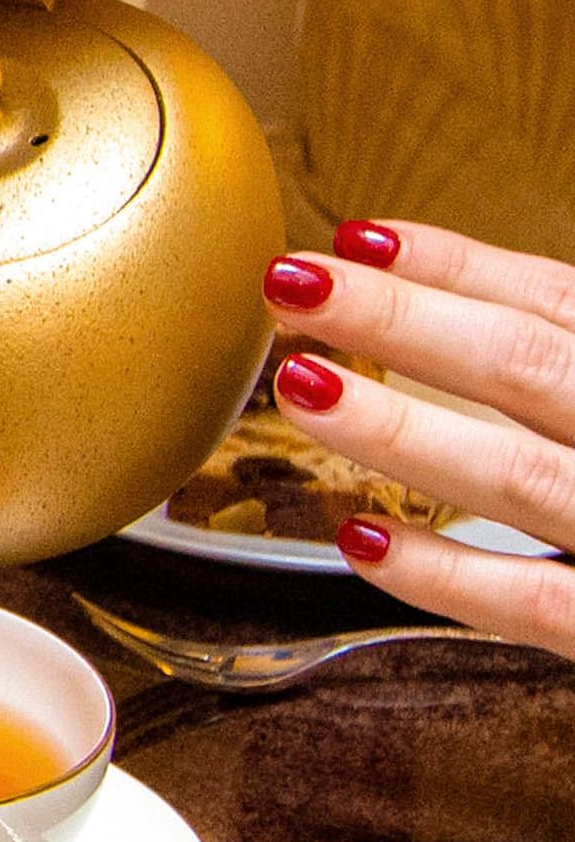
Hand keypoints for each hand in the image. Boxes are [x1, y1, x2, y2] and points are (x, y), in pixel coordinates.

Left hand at [260, 222, 574, 660]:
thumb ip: (569, 373)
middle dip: (404, 319)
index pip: (562, 304)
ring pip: (524, 476)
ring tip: (303, 386)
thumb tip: (466, 310)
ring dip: (404, 429)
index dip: (457, 267)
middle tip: (293, 282)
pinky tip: (363, 537)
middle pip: (529, 365)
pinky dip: (449, 573)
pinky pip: (538, 606)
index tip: (355, 235)